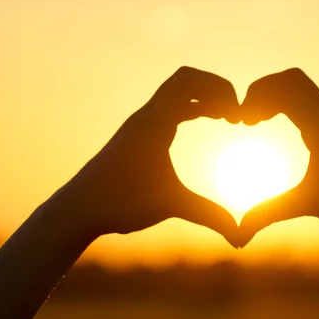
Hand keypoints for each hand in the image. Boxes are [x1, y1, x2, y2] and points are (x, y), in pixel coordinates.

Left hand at [54, 66, 240, 246]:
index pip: (189, 82)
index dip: (221, 90)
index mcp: (154, 123)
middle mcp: (146, 116)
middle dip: (215, 89)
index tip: (239, 116)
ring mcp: (140, 124)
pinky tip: (204, 124)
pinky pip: (169, 108)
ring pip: (176, 93)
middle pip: (185, 79)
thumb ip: (209, 216)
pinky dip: (191, 109)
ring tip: (226, 117)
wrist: (77, 209)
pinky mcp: (137, 135)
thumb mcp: (170, 205)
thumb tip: (241, 238)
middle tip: (236, 113)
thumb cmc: (119, 203)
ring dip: (203, 98)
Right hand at [238, 68, 318, 246]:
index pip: (285, 88)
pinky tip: (282, 135)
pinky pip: (311, 108)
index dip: (255, 97)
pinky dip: (288, 110)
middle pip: (292, 79)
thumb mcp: (311, 205)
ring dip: (275, 99)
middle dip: (262, 91)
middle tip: (245, 119)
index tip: (240, 123)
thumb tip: (238, 235)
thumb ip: (270, 213)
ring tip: (255, 124)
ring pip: (303, 91)